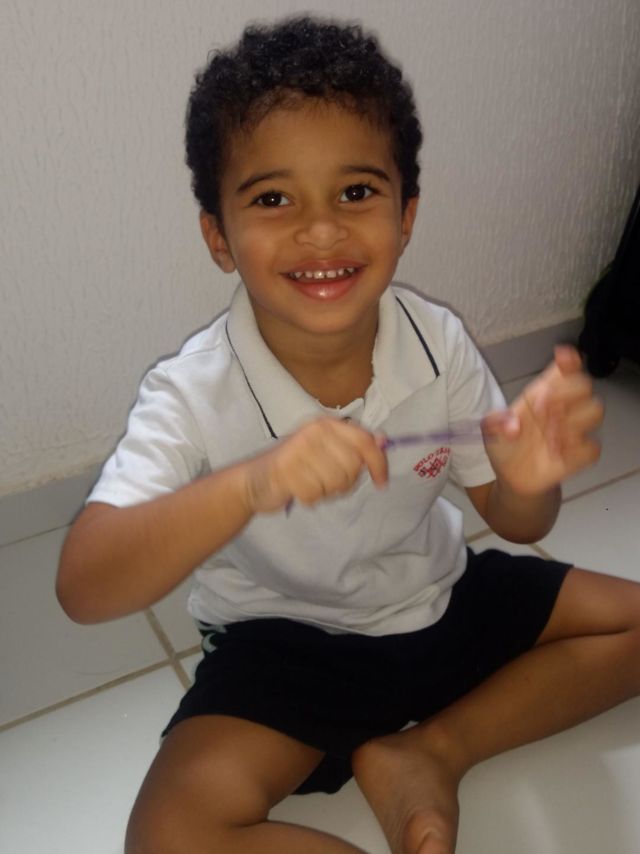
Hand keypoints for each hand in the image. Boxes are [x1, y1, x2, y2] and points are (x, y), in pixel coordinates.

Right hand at [242, 417, 387, 513]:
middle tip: (329, 483)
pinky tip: (300, 491)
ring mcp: (299, 450)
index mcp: (326, 425)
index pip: (364, 441)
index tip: (382, 482)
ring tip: (312, 485)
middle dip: (346, 482)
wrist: (255, 480)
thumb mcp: (326, 451)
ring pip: (336, 482)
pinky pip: (316, 493)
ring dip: (327, 492)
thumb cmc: (295, 467)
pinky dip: (311, 498)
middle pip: (353, 466)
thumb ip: (353, 446)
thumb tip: (383, 441)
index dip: (379, 463)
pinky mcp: (286, 470)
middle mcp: (314, 432)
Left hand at [482, 346, 603, 494]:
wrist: (511, 476)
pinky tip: (556, 454)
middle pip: (584, 384)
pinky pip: (592, 447)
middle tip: (542, 411)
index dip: (569, 360)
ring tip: (548, 437)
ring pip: (595, 410)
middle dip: (564, 393)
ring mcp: (574, 430)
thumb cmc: (505, 444)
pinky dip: (575, 450)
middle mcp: (562, 407)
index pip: (565, 369)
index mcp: (543, 393)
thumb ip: (495, 422)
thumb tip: (513, 426)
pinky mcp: (580, 454)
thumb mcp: (489, 430)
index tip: (563, 358)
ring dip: (571, 421)